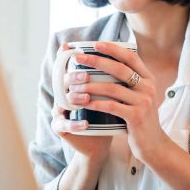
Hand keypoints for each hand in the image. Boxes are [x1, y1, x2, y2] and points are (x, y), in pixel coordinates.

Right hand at [51, 44, 112, 163]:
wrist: (100, 142)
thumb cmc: (107, 115)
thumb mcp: (112, 94)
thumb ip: (114, 76)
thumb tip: (130, 51)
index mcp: (73, 85)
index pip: (66, 67)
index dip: (65, 56)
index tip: (72, 47)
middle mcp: (62, 95)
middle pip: (62, 82)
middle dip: (74, 77)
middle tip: (86, 76)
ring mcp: (59, 111)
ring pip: (62, 102)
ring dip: (74, 99)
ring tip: (86, 98)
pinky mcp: (59, 128)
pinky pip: (64, 125)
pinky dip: (75, 124)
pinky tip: (85, 123)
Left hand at [68, 42, 168, 161]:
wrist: (154, 144)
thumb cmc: (141, 118)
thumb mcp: (140, 96)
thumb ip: (129, 82)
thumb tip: (106, 65)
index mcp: (148, 79)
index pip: (131, 57)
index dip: (113, 48)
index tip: (95, 44)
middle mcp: (148, 87)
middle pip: (119, 69)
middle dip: (96, 61)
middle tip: (78, 58)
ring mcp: (143, 102)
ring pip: (112, 88)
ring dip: (90, 86)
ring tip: (74, 85)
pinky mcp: (136, 117)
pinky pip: (112, 106)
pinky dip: (96, 103)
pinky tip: (84, 103)